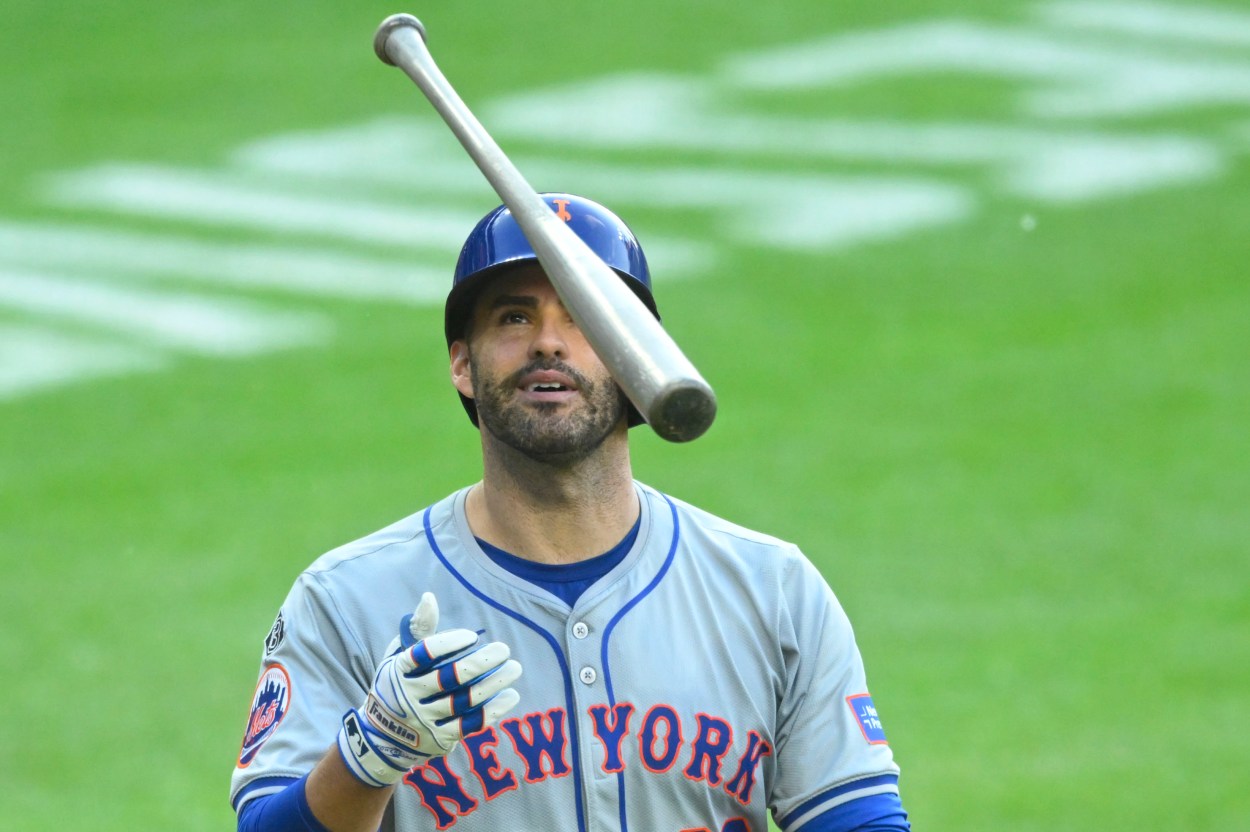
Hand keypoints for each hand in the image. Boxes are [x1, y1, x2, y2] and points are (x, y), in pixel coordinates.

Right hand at [336, 593, 521, 787]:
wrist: (382, 738)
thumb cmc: (398, 684)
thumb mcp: (399, 656)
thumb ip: (419, 629)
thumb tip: (430, 597)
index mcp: (399, 670)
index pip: (424, 653)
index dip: (450, 643)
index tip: (473, 636)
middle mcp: (410, 696)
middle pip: (450, 678)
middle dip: (481, 662)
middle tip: (504, 648)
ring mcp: (425, 720)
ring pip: (465, 701)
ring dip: (494, 683)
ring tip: (514, 668)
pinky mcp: (440, 739)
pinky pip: (471, 724)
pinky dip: (494, 710)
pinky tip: (510, 695)